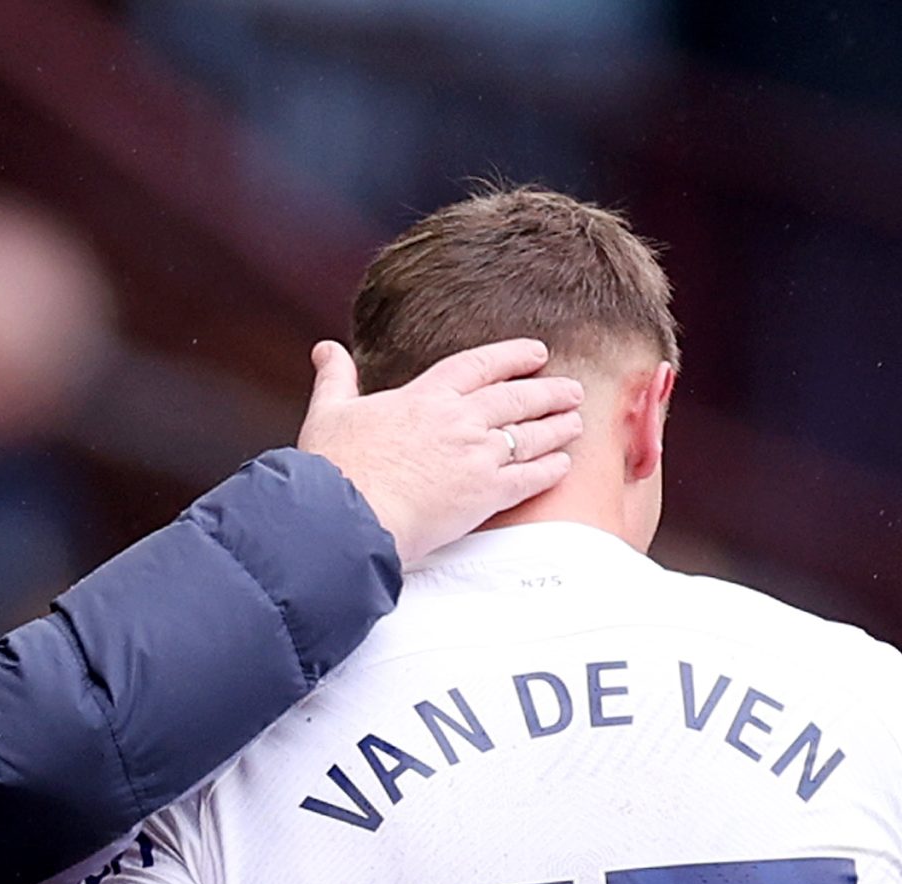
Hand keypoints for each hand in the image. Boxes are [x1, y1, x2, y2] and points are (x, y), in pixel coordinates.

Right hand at [295, 338, 582, 564]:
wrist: (347, 515)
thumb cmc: (334, 467)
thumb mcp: (329, 413)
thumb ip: (336, 378)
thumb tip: (325, 350)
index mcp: (425, 396)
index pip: (479, 365)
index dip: (512, 356)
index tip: (536, 352)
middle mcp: (459, 420)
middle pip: (516, 397)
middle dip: (548, 391)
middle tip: (571, 389)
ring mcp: (477, 456)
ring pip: (531, 434)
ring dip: (557, 427)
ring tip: (576, 422)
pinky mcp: (485, 494)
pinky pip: (530, 477)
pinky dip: (550, 468)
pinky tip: (564, 464)